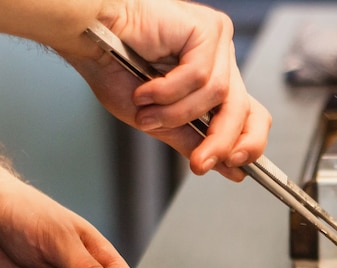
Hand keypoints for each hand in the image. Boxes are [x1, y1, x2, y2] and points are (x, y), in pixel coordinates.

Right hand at [66, 0, 271, 180]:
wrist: (86, 37)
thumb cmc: (114, 69)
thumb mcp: (158, 122)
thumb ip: (194, 142)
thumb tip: (230, 169)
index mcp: (214, 82)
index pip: (251, 116)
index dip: (249, 143)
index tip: (235, 169)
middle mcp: (221, 62)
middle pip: (244, 109)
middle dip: (220, 141)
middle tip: (200, 163)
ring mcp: (217, 43)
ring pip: (217, 95)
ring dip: (176, 113)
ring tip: (146, 111)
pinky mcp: (207, 29)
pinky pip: (199, 75)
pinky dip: (169, 91)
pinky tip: (145, 89)